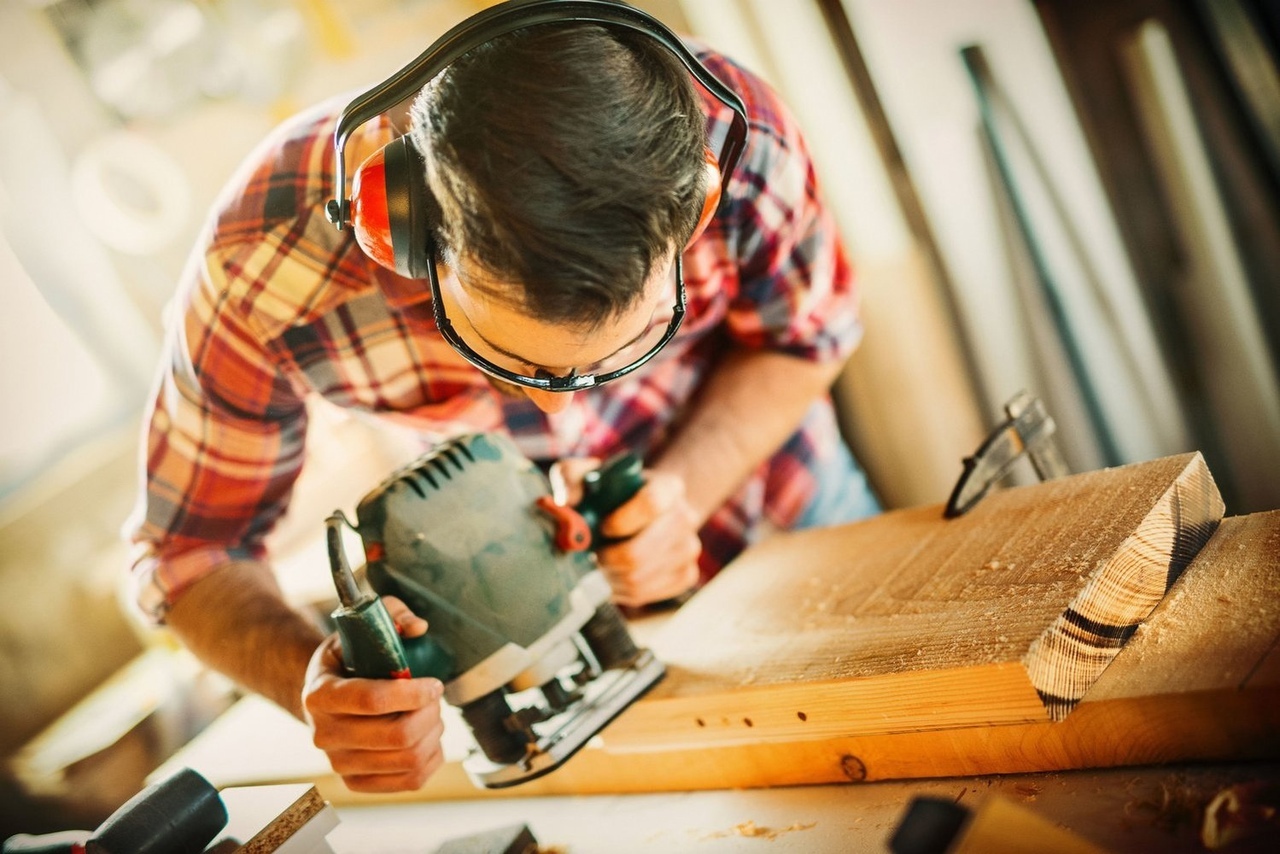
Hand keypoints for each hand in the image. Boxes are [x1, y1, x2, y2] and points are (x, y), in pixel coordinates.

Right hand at [302, 596, 445, 792]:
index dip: (413, 692)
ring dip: (433, 734)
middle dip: (430, 713)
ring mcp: (339, 763)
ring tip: (431, 714)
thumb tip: (418, 627)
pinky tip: (428, 737)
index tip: (433, 682)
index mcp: (320, 695)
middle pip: (396, 736)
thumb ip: (391, 614)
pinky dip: (432, 758)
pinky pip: (410, 781)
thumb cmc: (348, 659)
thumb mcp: (361, 627)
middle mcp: (324, 734)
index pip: (372, 700)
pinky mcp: (357, 783)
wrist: (324, 696)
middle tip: (435, 696)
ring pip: (408, 760)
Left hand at [552, 459, 701, 606]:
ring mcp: (688, 549)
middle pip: (641, 552)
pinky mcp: (686, 575)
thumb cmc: (615, 493)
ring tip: (598, 565)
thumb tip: (564, 503)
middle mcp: (685, 517)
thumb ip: (572, 478)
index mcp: (668, 487)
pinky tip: (612, 576)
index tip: (601, 528)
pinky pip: (645, 594)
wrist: (649, 513)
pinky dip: (620, 590)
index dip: (621, 521)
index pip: (651, 503)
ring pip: (638, 578)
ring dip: (609, 576)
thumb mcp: (592, 476)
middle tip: (589, 555)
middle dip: (606, 559)